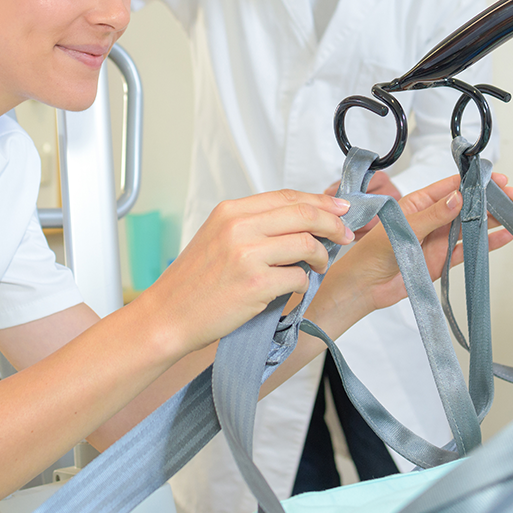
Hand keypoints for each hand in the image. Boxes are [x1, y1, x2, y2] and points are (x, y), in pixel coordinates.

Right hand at [143, 190, 353, 353]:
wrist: (167, 316)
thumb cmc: (194, 283)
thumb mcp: (218, 238)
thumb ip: (254, 225)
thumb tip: (301, 221)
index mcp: (230, 211)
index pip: (288, 196)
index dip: (321, 201)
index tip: (341, 209)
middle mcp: (239, 227)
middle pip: (304, 215)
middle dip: (334, 224)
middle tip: (345, 236)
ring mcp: (247, 255)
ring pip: (307, 244)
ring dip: (321, 256)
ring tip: (318, 266)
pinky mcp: (256, 284)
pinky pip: (298, 277)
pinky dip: (303, 283)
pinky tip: (295, 288)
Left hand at [328, 172, 512, 315]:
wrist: (363, 287)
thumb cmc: (371, 254)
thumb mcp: (402, 229)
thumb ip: (432, 216)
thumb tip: (458, 199)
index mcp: (418, 204)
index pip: (451, 188)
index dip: (475, 183)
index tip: (496, 180)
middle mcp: (431, 220)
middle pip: (467, 206)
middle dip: (491, 201)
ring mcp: (438, 240)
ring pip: (472, 227)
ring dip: (494, 221)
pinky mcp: (442, 261)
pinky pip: (469, 250)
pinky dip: (487, 244)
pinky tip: (504, 236)